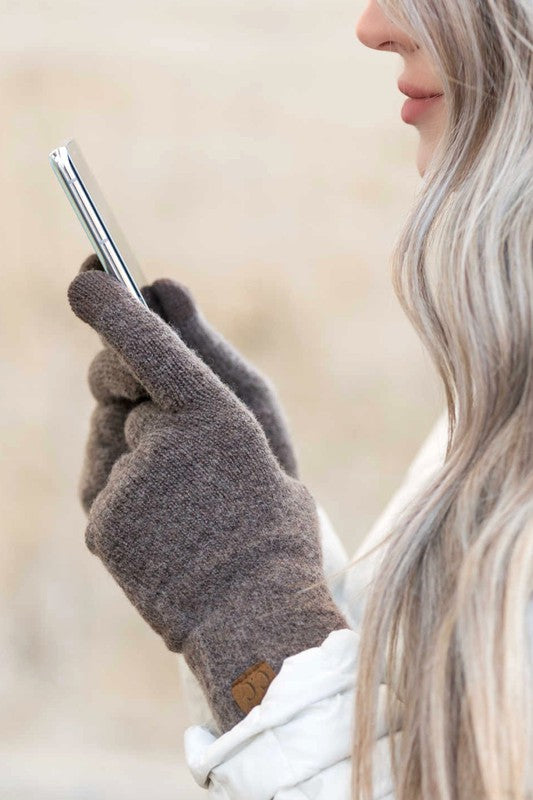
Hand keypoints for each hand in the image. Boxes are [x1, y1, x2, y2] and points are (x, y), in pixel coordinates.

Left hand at [68, 267, 346, 731]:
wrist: (252, 612)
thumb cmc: (267, 510)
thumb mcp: (260, 426)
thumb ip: (208, 350)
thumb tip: (162, 288)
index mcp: (212, 417)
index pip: (147, 345)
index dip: (112, 305)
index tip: (87, 274)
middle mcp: (160, 447)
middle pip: (111, 380)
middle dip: (128, 379)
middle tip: (168, 412)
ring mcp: (123, 490)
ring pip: (107, 430)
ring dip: (133, 438)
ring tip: (185, 489)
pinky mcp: (98, 524)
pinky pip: (102, 477)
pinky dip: (126, 483)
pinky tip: (165, 516)